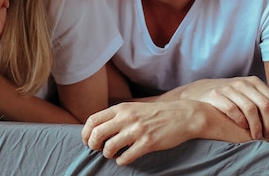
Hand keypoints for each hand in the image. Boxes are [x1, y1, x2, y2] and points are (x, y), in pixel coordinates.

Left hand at [82, 101, 197, 165]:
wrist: (182, 115)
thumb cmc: (155, 114)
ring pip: (109, 147)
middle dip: (93, 145)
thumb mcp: (133, 107)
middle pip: (97, 134)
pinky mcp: (148, 143)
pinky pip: (126, 157)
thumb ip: (116, 115)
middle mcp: (127, 117)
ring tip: (113, 154)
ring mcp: (137, 130)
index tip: (87, 141)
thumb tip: (96, 127)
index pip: (93, 120)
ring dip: (108, 154)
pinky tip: (124, 159)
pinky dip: (121, 161)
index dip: (86, 133)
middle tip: (98, 149)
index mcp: (121, 108)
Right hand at [174, 77, 268, 138]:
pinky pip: (233, 110)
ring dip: (256, 126)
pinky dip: (241, 121)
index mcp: (253, 81)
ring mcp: (228, 88)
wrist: (198, 92)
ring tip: (256, 136)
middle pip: (265, 105)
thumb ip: (263, 98)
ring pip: (250, 109)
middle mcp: (242, 83)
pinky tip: (242, 128)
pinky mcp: (215, 95)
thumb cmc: (227, 96)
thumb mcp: (247, 92)